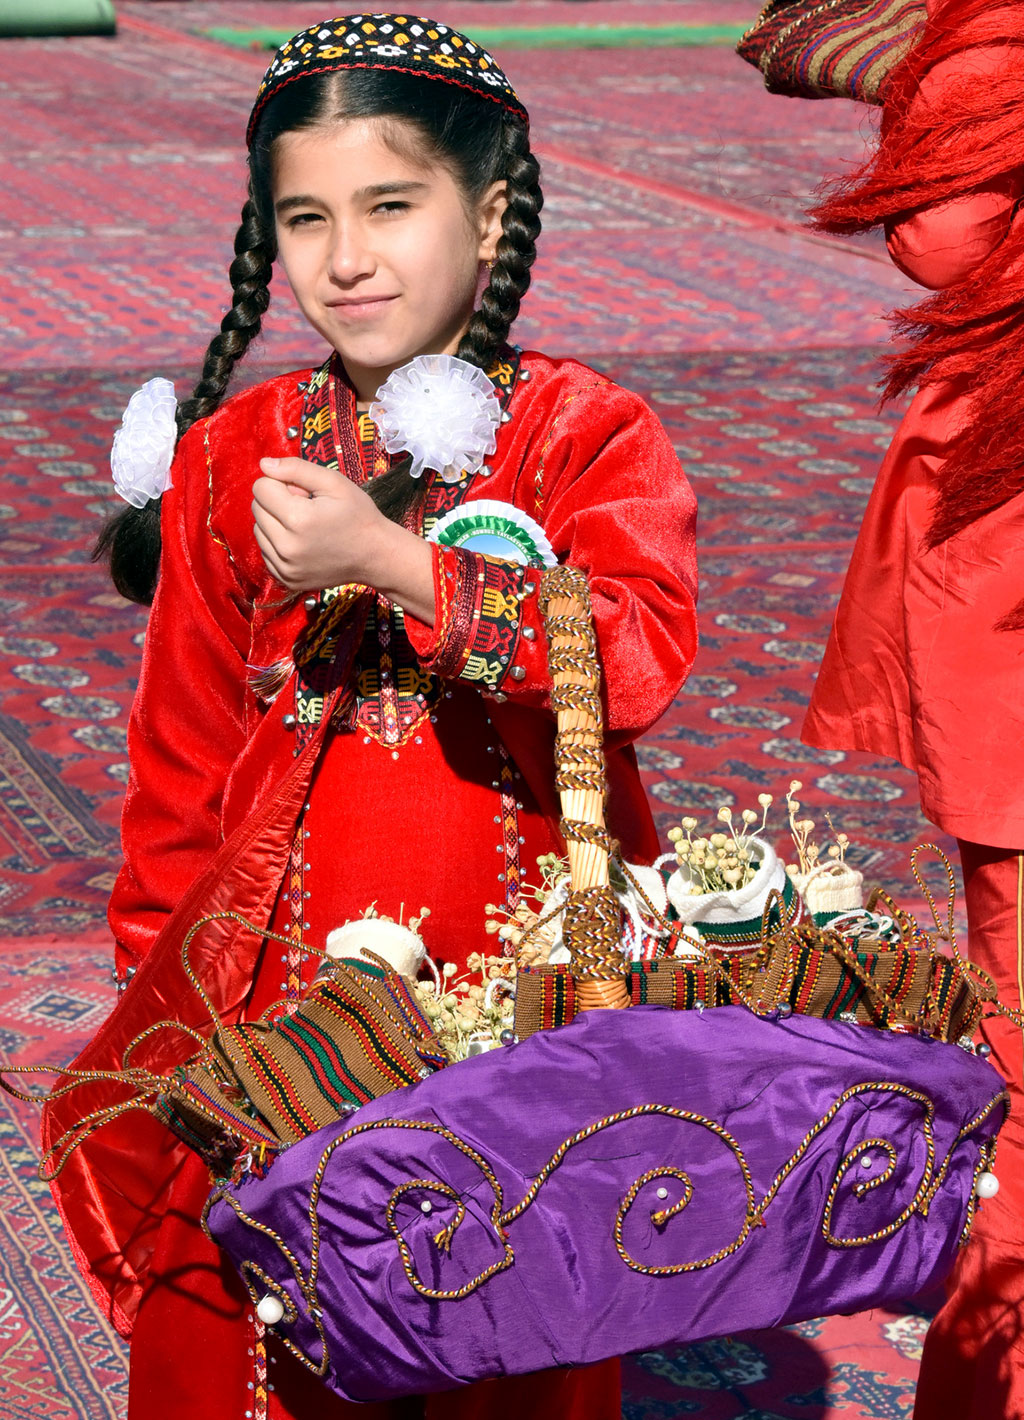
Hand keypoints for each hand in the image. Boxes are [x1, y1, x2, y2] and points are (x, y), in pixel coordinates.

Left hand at [252, 458, 434, 622]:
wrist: (375, 556)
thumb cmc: (358, 515)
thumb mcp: (334, 482)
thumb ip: (296, 468)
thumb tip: (264, 464)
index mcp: (298, 519)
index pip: (261, 488)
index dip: (281, 483)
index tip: (304, 492)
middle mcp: (287, 547)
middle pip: (257, 508)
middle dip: (277, 501)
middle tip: (307, 508)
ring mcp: (285, 567)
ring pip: (259, 530)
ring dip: (275, 523)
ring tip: (306, 526)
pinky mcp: (286, 579)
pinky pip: (266, 551)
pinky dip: (278, 543)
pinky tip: (302, 542)